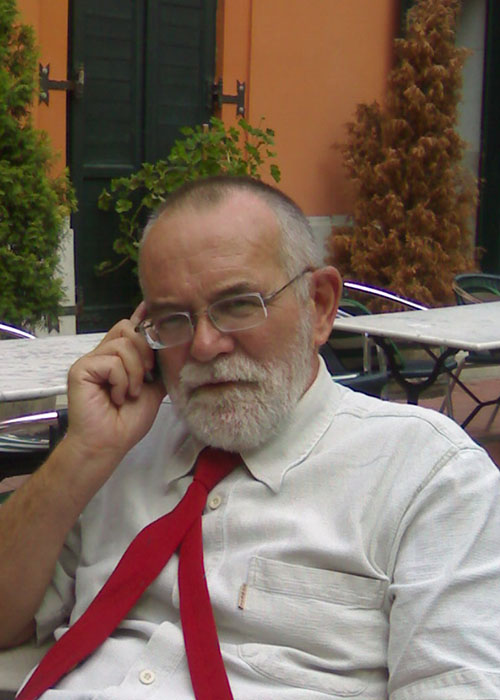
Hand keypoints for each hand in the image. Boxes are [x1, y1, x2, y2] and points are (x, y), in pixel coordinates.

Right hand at [65, 303, 166, 464]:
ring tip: (130, 393)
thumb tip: (172, 347)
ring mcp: (90, 361)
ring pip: (122, 345)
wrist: (109, 444)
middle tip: (147, 376)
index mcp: (117, 358)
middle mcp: (102, 355)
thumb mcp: (153, 390)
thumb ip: (158, 367)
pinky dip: (122, 380)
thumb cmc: (128, 421)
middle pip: (127, 328)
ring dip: (134, 373)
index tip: (152, 306)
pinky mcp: (81, 369)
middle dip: (144, 351)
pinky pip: (112, 361)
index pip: (129, 328)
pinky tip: (118, 396)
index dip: (141, 317)